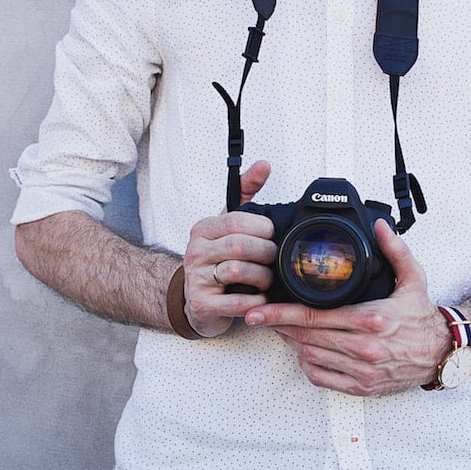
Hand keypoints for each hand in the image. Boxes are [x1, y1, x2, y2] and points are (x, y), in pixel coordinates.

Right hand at [181, 161, 277, 337]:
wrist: (196, 301)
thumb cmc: (217, 260)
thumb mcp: (227, 225)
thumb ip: (245, 193)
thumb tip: (263, 165)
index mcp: (204, 229)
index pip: (238, 221)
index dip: (263, 229)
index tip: (272, 236)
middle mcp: (196, 251)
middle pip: (240, 246)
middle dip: (266, 253)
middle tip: (274, 260)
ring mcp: (196, 279)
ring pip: (238, 271)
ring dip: (262, 277)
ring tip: (267, 279)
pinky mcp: (202, 305)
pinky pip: (236, 302)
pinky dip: (255, 301)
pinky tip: (260, 299)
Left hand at [244, 219, 450, 395]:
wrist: (442, 353)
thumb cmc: (422, 317)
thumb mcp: (413, 278)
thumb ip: (395, 250)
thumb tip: (380, 226)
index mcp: (371, 319)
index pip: (314, 315)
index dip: (281, 313)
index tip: (260, 310)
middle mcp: (364, 347)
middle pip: (305, 337)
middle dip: (279, 327)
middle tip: (262, 316)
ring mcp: (362, 370)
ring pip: (310, 357)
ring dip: (292, 344)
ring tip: (284, 329)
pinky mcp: (362, 387)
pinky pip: (322, 378)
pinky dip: (308, 365)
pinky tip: (305, 351)